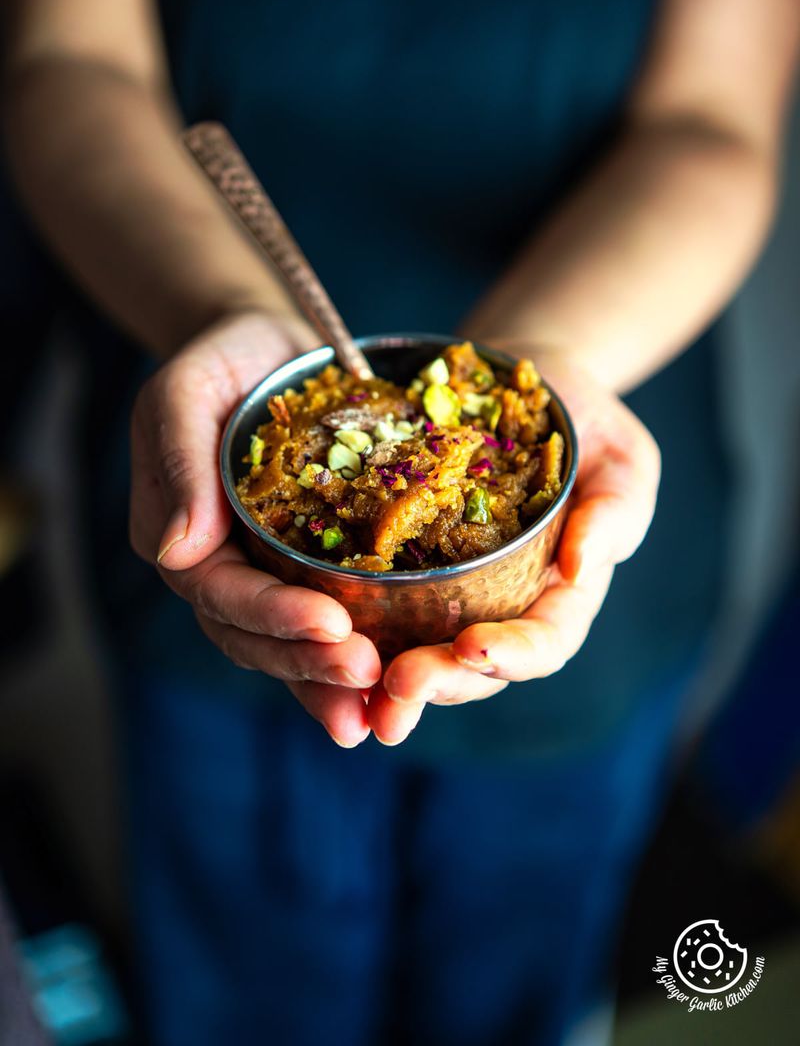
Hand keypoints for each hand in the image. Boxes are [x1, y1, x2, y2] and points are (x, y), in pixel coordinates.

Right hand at [129, 309, 381, 746]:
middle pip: (253, 636)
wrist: (268, 349)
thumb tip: (178, 550)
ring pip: (287, 645)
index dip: (273, 615)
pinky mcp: (308, 568)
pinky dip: (352, 656)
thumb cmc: (221, 361)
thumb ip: (180, 463)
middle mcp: (219, 566)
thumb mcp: (186, 393)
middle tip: (368, 675)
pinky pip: (327, 622)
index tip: (332, 622)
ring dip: (329, 681)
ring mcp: (262, 573)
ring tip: (381, 708)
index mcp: (179, 534)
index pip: (220, 592)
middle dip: (309, 662)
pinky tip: (391, 690)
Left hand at [366, 348, 660, 744]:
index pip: (545, 641)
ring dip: (391, 674)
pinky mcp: (407, 563)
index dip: (512, 654)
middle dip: (440, 681)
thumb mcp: (622, 458)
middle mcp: (505, 604)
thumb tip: (582, 568)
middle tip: (398, 684)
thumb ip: (615, 512)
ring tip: (358, 682)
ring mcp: (454, 589)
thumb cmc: (584, 423)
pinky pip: (381, 602)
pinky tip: (322, 639)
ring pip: (424, 648)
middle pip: (476, 664)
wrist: (519, 381)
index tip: (473, 646)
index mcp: (563, 593)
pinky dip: (355, 629)